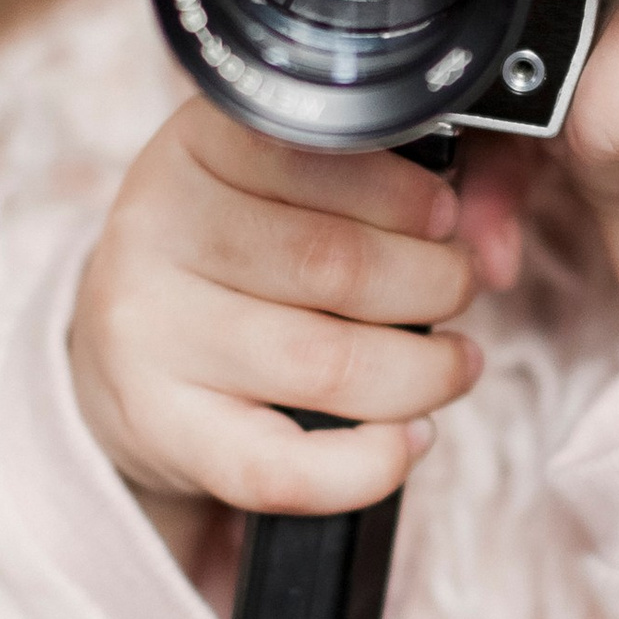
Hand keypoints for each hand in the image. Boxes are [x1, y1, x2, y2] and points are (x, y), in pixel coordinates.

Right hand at [69, 99, 481, 528]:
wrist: (124, 349)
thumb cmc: (237, 258)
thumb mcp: (286, 186)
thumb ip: (396, 186)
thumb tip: (494, 245)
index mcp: (194, 150)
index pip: (314, 153)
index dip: (405, 194)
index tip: (445, 218)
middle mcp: (156, 233)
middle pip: (336, 264)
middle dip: (434, 283)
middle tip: (458, 289)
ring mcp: (150, 335)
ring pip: (325, 364)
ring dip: (423, 372)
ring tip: (452, 364)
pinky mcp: (161, 427)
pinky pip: (280, 467)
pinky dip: (367, 465)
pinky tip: (406, 440)